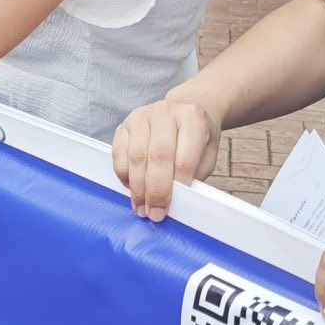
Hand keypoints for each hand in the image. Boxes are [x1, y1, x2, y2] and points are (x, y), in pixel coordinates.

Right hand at [111, 95, 223, 219]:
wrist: (184, 112)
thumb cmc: (197, 138)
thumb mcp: (206, 156)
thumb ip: (194, 176)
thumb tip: (176, 201)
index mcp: (193, 119)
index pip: (184, 158)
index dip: (176, 187)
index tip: (169, 207)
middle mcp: (166, 112)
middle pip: (157, 157)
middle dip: (154, 190)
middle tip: (153, 212)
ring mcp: (143, 116)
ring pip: (136, 156)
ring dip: (137, 186)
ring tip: (141, 205)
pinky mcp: (125, 124)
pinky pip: (118, 152)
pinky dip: (123, 174)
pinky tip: (131, 187)